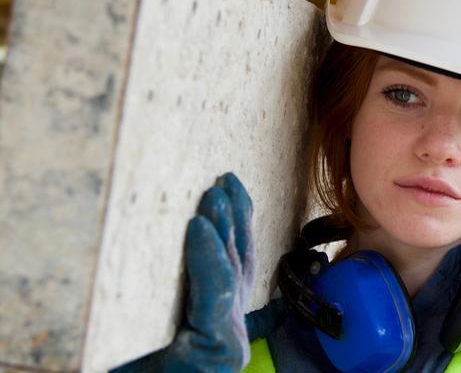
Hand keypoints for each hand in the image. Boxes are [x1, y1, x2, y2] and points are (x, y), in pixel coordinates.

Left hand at [112, 172, 254, 372]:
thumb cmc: (148, 371)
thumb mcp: (160, 328)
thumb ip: (179, 297)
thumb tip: (181, 241)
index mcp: (219, 321)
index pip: (234, 265)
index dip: (236, 225)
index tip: (232, 189)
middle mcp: (229, 326)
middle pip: (238, 262)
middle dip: (236, 218)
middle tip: (227, 180)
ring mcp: (226, 339)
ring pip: (230, 273)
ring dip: (224, 228)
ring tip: (215, 193)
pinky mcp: (217, 352)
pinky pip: (211, 296)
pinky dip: (207, 259)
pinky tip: (198, 228)